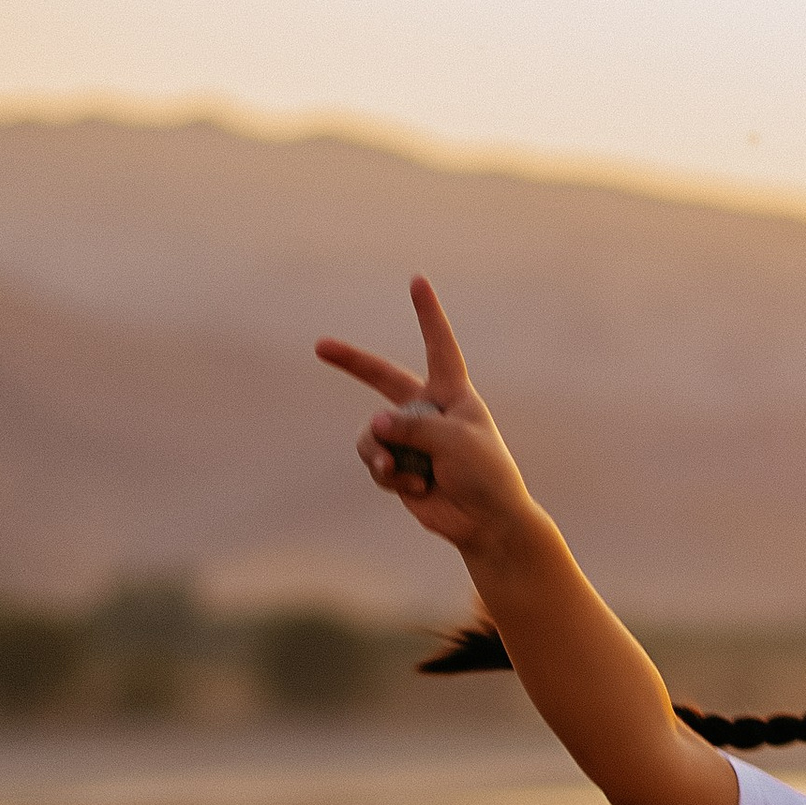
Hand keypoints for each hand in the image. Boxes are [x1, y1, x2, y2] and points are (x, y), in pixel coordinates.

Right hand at [316, 278, 537, 558]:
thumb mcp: (453, 441)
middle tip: (319, 345)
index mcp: (453, 394)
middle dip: (352, 363)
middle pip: (382, 379)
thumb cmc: (485, 475)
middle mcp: (428, 410)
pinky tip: (415, 487)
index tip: (418, 282)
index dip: (428, 314)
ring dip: (382, 453)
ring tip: (402, 472)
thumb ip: (410, 427)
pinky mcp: (398, 466)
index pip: (439, 346)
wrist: (486, 523)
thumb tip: (372, 428)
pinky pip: (375, 460)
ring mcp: (411, 438)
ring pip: (372, 433)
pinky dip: (389, 474)